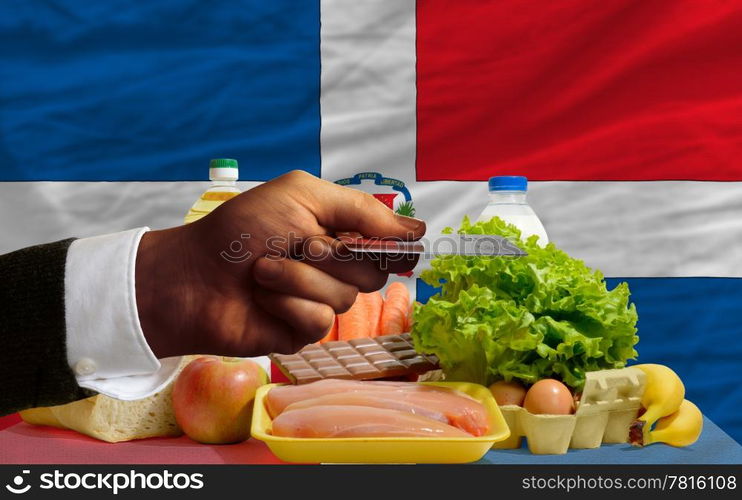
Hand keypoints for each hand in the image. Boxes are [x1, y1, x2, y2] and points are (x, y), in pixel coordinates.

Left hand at [135, 170, 424, 357]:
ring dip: (299, 279)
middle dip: (331, 257)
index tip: (380, 240)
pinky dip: (288, 305)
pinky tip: (263, 299)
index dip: (390, 243)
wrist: (192, 274)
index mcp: (338, 232)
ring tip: (263, 271)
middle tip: (297, 245)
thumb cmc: (240, 229)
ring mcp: (318, 301)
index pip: (388, 242)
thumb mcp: (302, 196)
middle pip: (373, 273)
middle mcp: (334, 268)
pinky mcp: (301, 332)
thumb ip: (361, 208)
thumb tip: (417, 229)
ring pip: (345, 298)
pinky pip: (319, 322)